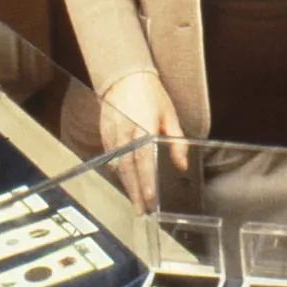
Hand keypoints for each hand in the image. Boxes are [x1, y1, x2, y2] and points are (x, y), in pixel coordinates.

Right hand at [99, 70, 188, 211]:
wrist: (124, 76)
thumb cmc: (151, 94)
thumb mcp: (170, 115)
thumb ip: (176, 142)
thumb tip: (181, 165)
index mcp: (144, 129)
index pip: (145, 162)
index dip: (146, 182)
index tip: (149, 199)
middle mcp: (126, 134)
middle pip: (129, 169)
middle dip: (135, 192)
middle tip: (141, 211)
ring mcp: (113, 134)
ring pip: (118, 166)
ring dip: (127, 185)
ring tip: (134, 202)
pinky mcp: (105, 133)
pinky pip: (111, 157)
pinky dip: (118, 171)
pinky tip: (124, 182)